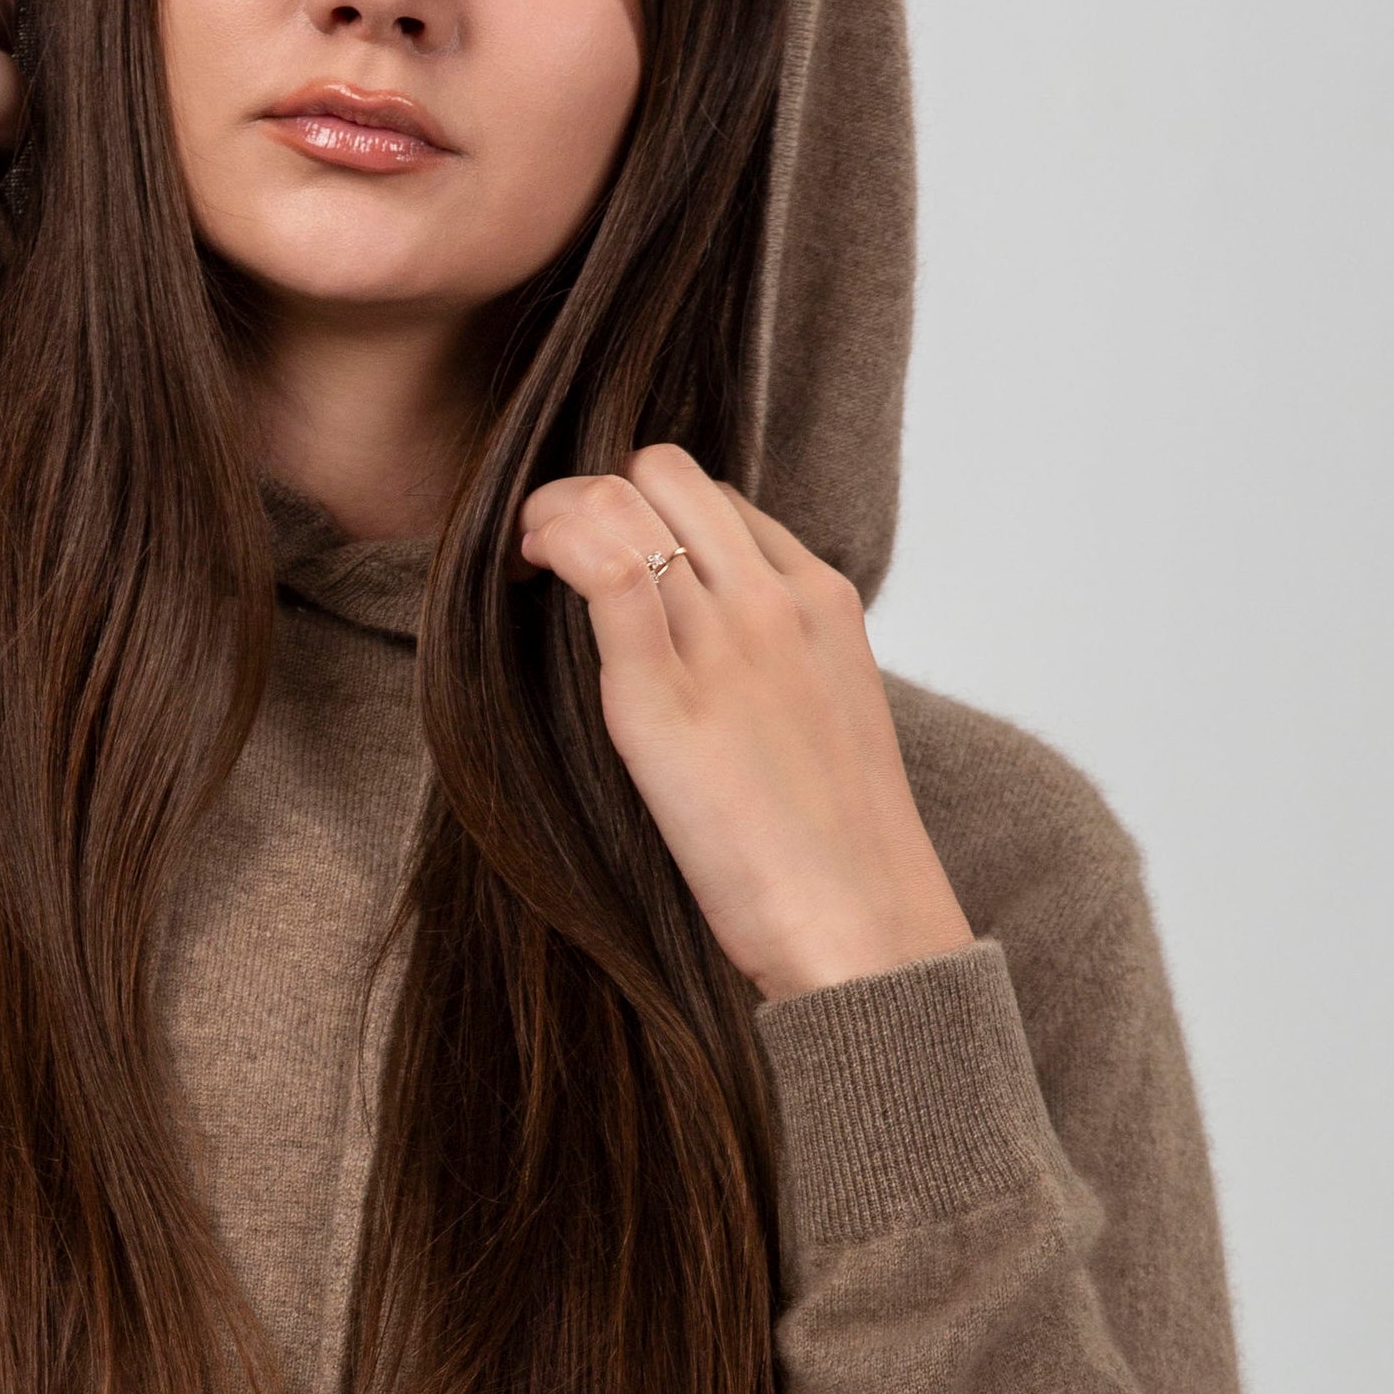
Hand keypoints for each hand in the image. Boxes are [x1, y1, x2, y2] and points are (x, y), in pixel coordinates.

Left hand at [518, 444, 975, 1001]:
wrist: (863, 920)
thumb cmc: (838, 849)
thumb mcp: (826, 718)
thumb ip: (775, 666)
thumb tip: (706, 663)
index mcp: (822, 599)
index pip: (717, 500)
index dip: (649, 513)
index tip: (607, 555)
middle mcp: (774, 599)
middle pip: (666, 473)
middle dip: (597, 489)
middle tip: (555, 549)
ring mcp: (723, 640)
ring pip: (625, 498)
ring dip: (559, 510)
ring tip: (531, 560)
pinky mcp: (663, 694)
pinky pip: (604, 565)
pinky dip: (555, 540)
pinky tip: (530, 570)